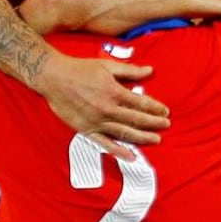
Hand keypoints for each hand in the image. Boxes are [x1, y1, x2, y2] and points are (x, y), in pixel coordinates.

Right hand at [37, 54, 170, 160]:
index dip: (155, 107)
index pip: (141, 102)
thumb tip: (150, 71)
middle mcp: (108, 109)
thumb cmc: (81, 69)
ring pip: (125, 132)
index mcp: (114, 92)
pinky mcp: (87, 130)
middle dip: (154, 123)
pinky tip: (131, 156)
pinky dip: (119, 151)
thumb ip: (130, 71)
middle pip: (136, 119)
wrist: (54, 78)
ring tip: (156, 139)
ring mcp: (97, 121)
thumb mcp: (107, 65)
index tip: (166, 111)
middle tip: (166, 125)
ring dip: (142, 137)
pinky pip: (105, 143)